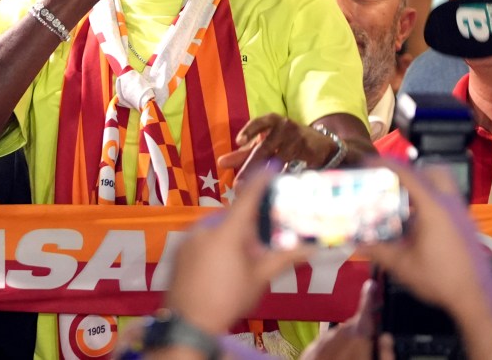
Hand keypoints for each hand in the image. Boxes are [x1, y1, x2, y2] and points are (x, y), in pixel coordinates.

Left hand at [163, 167, 312, 334]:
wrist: (188, 323)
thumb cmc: (228, 299)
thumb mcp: (260, 278)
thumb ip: (285, 257)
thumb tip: (312, 246)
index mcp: (228, 230)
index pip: (248, 197)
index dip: (262, 180)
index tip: (273, 168)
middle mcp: (206, 226)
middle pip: (234, 216)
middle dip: (249, 222)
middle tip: (263, 236)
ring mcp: (189, 237)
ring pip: (218, 228)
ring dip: (231, 235)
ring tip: (241, 258)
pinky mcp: (179, 249)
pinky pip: (202, 238)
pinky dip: (215, 243)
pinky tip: (221, 265)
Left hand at [217, 114, 339, 182]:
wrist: (322, 143)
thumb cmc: (286, 141)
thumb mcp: (266, 142)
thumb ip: (243, 152)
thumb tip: (221, 162)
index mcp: (272, 121)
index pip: (260, 122)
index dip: (250, 130)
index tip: (239, 141)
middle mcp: (285, 128)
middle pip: (265, 148)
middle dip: (250, 166)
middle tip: (237, 184)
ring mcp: (298, 140)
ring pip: (279, 160)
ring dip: (265, 176)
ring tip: (253, 190)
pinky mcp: (309, 153)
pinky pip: (295, 168)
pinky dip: (284, 178)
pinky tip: (275, 188)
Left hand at [300, 281, 382, 359]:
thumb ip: (385, 354)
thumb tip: (386, 338)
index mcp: (359, 338)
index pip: (366, 310)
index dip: (370, 296)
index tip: (372, 284)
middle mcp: (340, 334)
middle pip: (356, 327)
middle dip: (363, 335)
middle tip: (368, 353)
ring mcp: (324, 341)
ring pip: (341, 336)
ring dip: (348, 345)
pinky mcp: (313, 349)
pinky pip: (328, 345)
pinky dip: (334, 351)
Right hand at [358, 161, 488, 313]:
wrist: (477, 297)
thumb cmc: (440, 279)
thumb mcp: (402, 265)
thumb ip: (377, 250)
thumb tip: (357, 242)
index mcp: (432, 207)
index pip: (407, 174)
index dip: (385, 164)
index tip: (368, 162)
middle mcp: (450, 204)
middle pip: (432, 170)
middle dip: (411, 170)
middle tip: (393, 180)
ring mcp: (461, 213)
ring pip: (444, 184)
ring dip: (424, 185)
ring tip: (404, 200)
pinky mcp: (467, 224)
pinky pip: (448, 200)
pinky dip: (432, 200)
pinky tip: (419, 222)